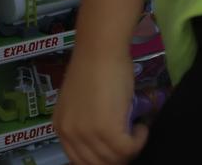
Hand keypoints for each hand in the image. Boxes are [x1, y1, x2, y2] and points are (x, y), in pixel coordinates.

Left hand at [54, 45, 145, 164]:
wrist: (100, 47)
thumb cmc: (94, 66)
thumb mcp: (81, 102)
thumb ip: (84, 124)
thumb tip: (102, 143)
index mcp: (61, 128)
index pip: (81, 162)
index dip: (102, 160)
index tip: (117, 153)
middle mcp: (70, 134)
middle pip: (98, 164)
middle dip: (117, 157)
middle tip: (130, 142)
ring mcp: (87, 134)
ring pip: (115, 159)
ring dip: (131, 148)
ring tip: (136, 129)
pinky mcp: (107, 130)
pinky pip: (129, 149)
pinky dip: (140, 141)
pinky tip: (141, 127)